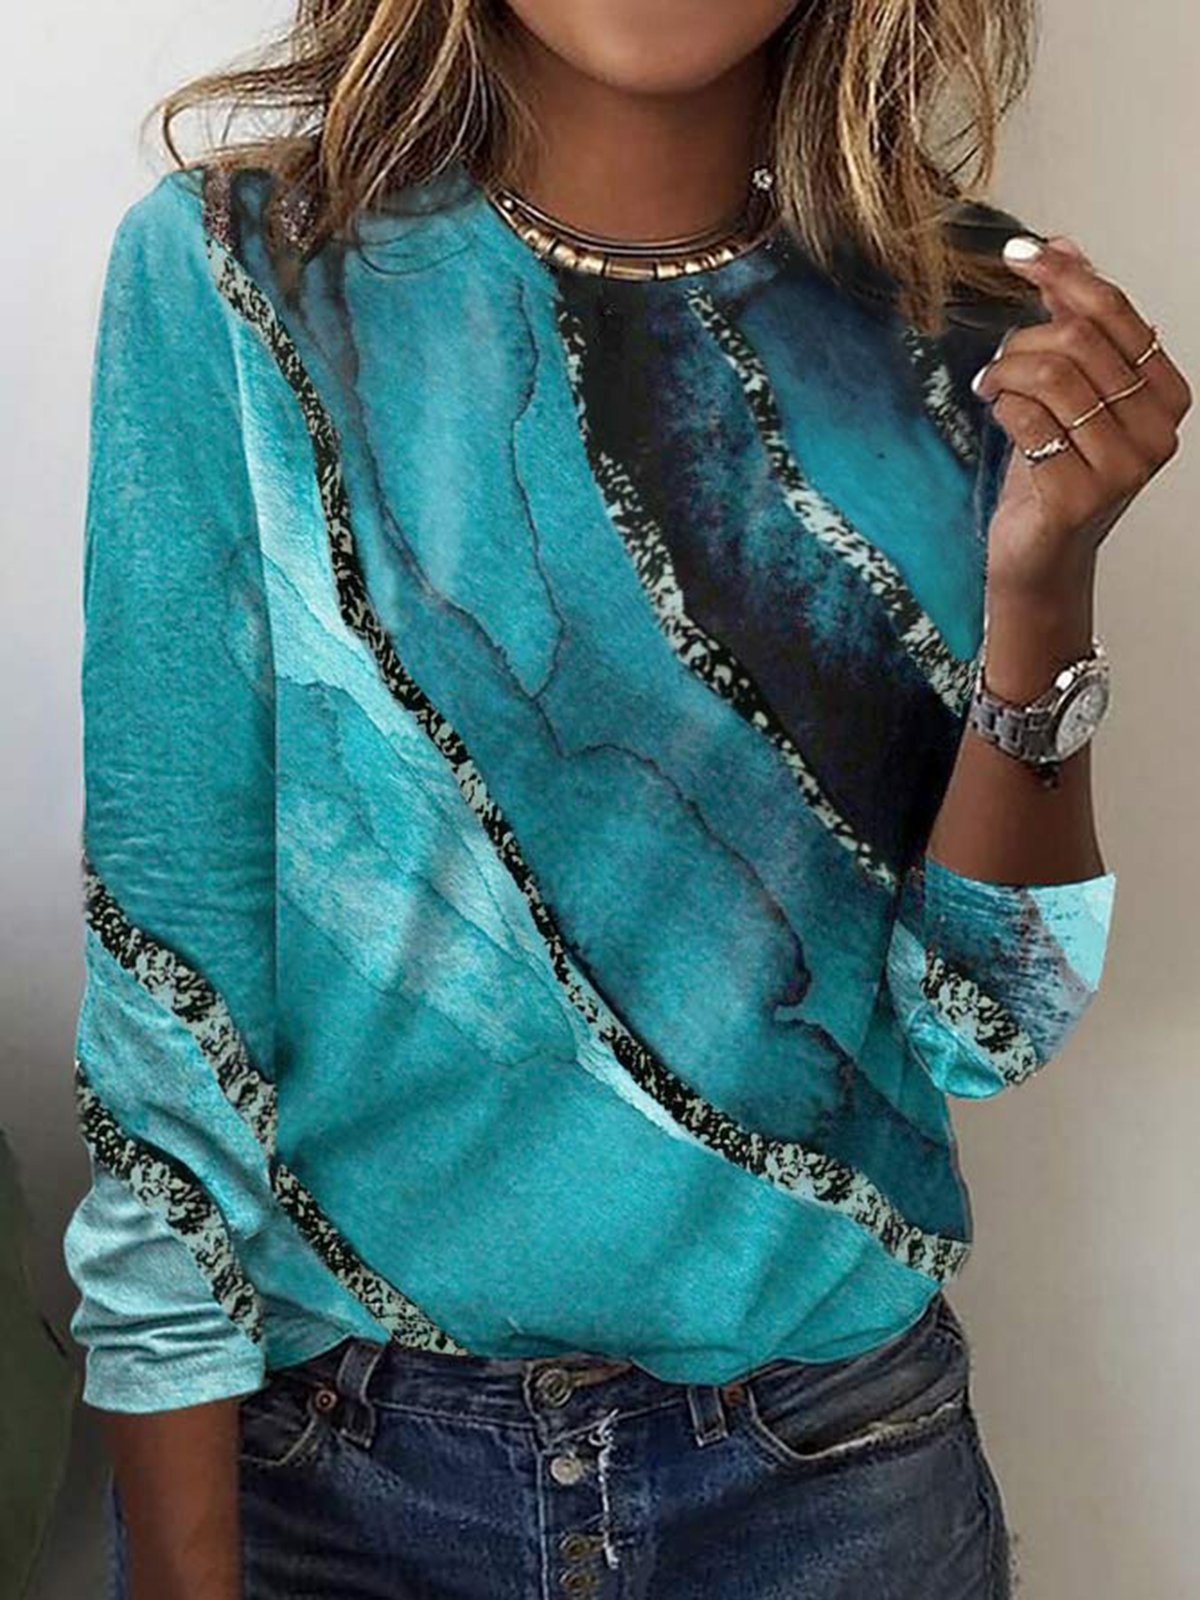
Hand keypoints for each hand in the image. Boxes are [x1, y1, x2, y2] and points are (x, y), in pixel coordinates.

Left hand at [970, 234, 1191, 598]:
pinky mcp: (1080, 496)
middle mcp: (1156, 430)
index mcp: (1164, 395)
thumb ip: (1072, 321)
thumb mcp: (1067, 390)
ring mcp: (1123, 467)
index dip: (1064, 275)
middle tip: (997, 362)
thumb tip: (1065, 246)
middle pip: (1079, 341)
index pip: (1116, 313)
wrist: (1038, 556)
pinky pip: (1029, 421)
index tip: (1018, 253)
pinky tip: (997, 415)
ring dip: (1006, 373)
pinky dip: (1003, 408)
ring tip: (990, 388)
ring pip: (1052, 376)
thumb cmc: (1053, 471)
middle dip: (1022, 340)